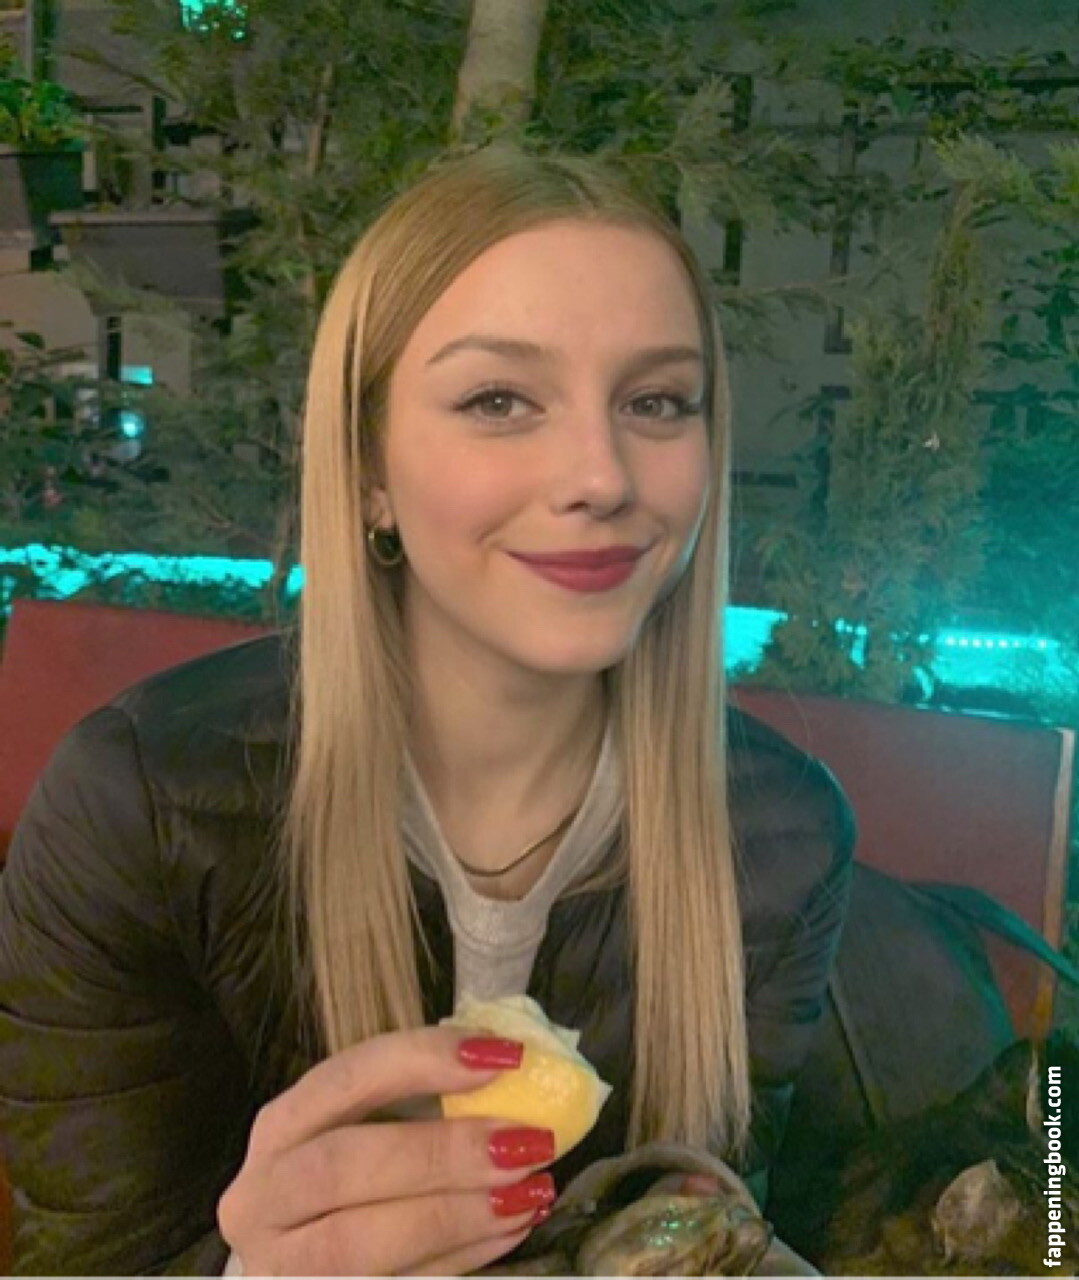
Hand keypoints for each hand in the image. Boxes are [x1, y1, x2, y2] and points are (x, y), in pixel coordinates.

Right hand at [218, 1025, 557, 1274]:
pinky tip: (511, 1230)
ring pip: (356, 1243)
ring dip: (456, 1216)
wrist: (310, 1266)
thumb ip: (426, 1098)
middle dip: (441, 1153)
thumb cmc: (355, 1182)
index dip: (422, 1060)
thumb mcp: (372, 1128)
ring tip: (530, 1192)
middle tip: (528, 1143)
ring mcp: (282, 1268)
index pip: (344, 1078)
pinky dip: (462, 1258)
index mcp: (279, 1131)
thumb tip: (511, 1062)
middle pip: (340, 1167)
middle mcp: (263, 1199)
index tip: (504, 1057)